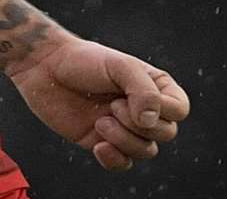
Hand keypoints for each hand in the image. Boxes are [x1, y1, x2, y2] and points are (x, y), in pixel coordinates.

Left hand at [6, 35, 190, 171]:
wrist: (47, 70)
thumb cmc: (85, 61)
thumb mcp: (120, 66)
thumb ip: (143, 91)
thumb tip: (151, 121)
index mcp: (154, 86)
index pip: (180, 110)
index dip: (162, 110)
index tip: (129, 97)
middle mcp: (144, 109)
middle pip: (166, 133)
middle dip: (138, 124)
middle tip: (111, 105)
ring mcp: (125, 128)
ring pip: (146, 151)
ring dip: (123, 139)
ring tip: (100, 121)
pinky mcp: (104, 143)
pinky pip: (124, 164)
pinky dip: (114, 159)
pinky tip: (97, 146)